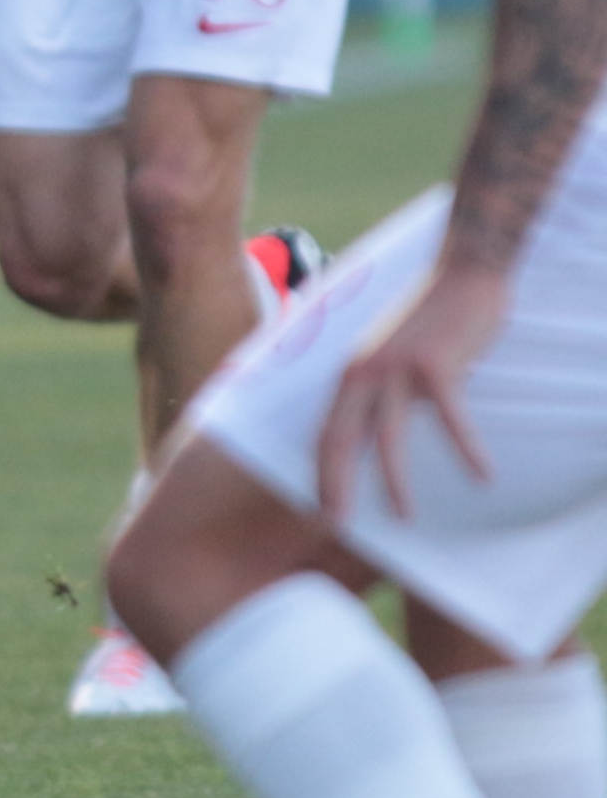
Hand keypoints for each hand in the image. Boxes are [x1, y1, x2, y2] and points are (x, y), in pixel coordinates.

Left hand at [315, 259, 509, 523]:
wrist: (460, 272)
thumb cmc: (428, 323)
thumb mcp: (390, 359)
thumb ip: (379, 393)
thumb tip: (373, 433)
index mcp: (350, 376)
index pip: (325, 433)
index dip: (318, 473)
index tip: (316, 508)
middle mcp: (362, 374)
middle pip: (339, 440)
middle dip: (333, 485)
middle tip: (333, 525)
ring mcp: (396, 369)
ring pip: (386, 437)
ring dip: (394, 481)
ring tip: (404, 517)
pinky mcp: (436, 364)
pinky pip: (451, 417)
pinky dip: (466, 449)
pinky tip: (483, 476)